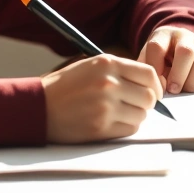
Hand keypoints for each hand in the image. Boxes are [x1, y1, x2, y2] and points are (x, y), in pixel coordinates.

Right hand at [41, 54, 163, 142]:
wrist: (38, 106)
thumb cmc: (63, 86)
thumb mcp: (89, 66)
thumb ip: (118, 70)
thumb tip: (150, 81)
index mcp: (107, 63)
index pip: (148, 74)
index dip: (156, 85)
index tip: (153, 91)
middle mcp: (109, 83)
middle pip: (149, 97)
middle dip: (147, 103)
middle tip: (136, 104)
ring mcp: (106, 106)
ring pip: (141, 115)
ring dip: (135, 115)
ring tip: (119, 113)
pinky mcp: (101, 127)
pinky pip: (130, 129)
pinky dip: (126, 127)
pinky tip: (112, 122)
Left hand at [137, 26, 193, 93]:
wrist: (182, 48)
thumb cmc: (162, 59)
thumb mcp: (149, 59)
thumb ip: (148, 71)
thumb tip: (153, 88)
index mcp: (163, 35)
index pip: (157, 46)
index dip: (155, 66)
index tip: (156, 83)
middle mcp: (185, 36)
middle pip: (185, 52)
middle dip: (179, 75)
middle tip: (173, 90)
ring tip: (186, 90)